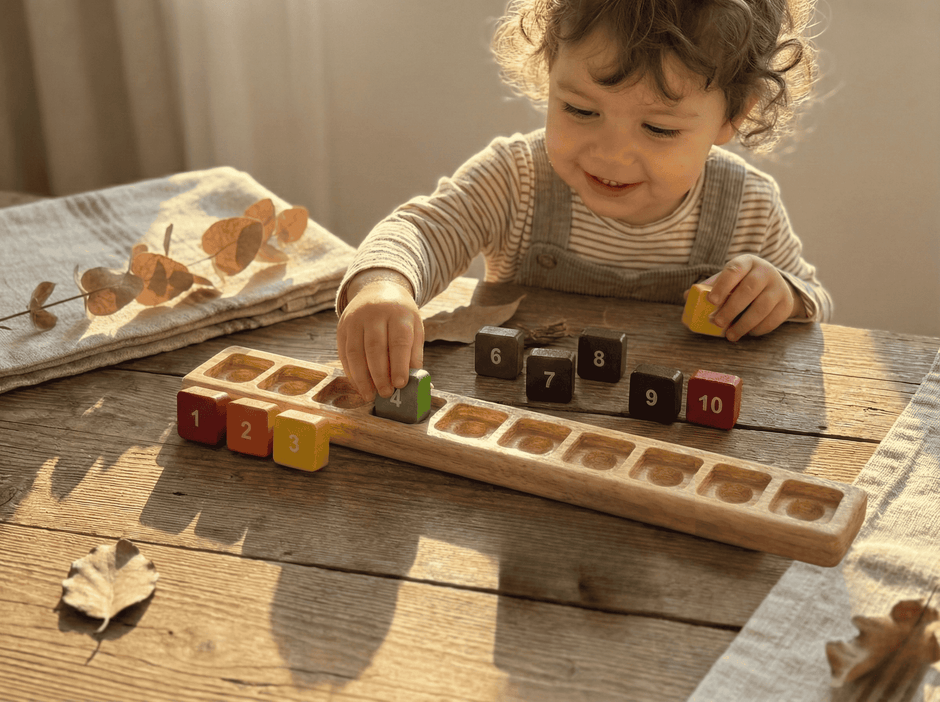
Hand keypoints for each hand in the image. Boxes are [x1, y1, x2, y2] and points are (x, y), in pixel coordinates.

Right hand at [336, 270, 423, 400]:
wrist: (378, 290)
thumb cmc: (401, 316)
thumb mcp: (415, 328)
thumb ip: (414, 355)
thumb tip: (417, 384)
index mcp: (398, 313)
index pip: (398, 341)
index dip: (398, 364)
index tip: (400, 384)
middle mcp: (374, 313)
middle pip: (374, 347)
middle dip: (379, 374)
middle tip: (386, 394)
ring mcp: (355, 319)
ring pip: (355, 352)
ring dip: (362, 378)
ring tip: (370, 395)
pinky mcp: (342, 327)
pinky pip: (343, 353)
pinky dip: (350, 372)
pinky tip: (359, 385)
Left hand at [704, 255, 805, 341]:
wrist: (775, 285)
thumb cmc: (743, 283)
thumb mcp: (729, 279)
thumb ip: (709, 287)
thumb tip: (688, 296)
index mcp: (746, 262)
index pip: (734, 270)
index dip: (722, 285)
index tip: (711, 301)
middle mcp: (765, 271)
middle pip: (748, 290)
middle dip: (731, 309)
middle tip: (717, 322)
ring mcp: (778, 287)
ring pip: (762, 307)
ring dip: (743, 324)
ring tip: (730, 335)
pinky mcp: (786, 303)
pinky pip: (772, 319)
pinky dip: (758, 329)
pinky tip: (746, 333)